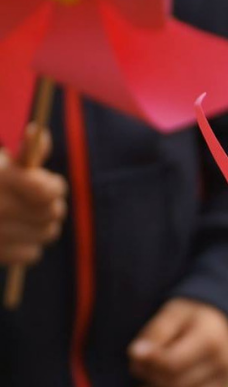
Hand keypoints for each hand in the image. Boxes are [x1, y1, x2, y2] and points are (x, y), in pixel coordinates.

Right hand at [0, 129, 66, 265]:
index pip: (45, 190)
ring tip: (30, 216)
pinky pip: (32, 254)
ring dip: (44, 224)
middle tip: (43, 201)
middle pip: (52, 212)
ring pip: (47, 233)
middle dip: (52, 204)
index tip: (50, 184)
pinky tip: (15, 234)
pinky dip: (29, 245)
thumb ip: (21, 150)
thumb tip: (39, 133)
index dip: (54, 186)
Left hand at [128, 297, 227, 386]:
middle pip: (178, 386)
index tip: (134, 353)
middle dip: (150, 379)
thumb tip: (136, 355)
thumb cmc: (190, 316)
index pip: (173, 364)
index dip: (148, 363)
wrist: (220, 323)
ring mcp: (223, 385)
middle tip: (136, 368)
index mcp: (211, 341)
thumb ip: (155, 333)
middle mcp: (222, 366)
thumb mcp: (172, 313)